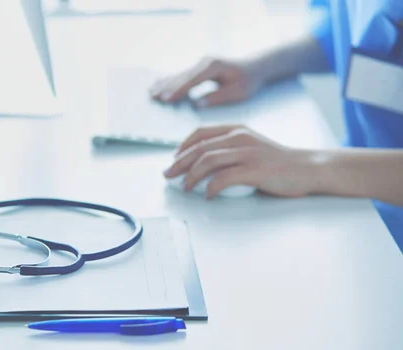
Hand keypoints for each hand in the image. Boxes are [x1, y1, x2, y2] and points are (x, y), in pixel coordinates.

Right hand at [149, 57, 264, 107]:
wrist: (255, 67)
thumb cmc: (248, 81)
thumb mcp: (237, 92)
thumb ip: (217, 98)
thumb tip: (197, 105)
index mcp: (213, 66)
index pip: (193, 80)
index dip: (179, 90)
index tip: (167, 99)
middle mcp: (204, 62)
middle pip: (182, 76)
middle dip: (167, 87)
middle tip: (153, 98)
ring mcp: (200, 63)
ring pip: (179, 75)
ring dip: (164, 84)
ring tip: (151, 93)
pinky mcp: (198, 67)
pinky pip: (181, 75)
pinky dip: (169, 80)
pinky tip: (158, 84)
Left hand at [163, 125, 318, 198]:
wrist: (309, 167)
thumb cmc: (277, 160)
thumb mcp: (251, 145)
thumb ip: (229, 148)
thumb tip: (201, 161)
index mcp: (237, 129)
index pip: (200, 133)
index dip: (183, 146)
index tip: (174, 159)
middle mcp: (240, 137)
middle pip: (199, 148)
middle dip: (179, 163)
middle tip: (168, 175)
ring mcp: (247, 152)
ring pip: (207, 161)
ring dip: (191, 176)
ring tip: (185, 187)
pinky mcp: (255, 170)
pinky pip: (224, 178)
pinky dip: (211, 188)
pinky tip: (207, 195)